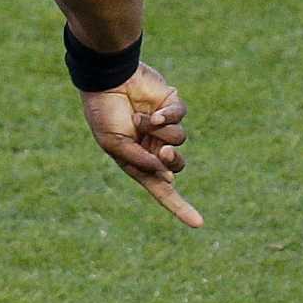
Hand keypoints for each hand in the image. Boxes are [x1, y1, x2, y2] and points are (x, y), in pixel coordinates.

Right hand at [80, 62, 202, 227]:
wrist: (107, 79)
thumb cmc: (104, 112)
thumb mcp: (115, 144)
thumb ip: (140, 161)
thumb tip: (169, 174)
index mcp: (137, 160)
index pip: (161, 188)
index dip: (179, 206)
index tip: (198, 223)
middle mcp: (152, 145)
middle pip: (177, 165)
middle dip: (171, 161)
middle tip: (162, 153)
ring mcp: (162, 126)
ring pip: (180, 140)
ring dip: (162, 133)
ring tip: (143, 120)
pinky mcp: (171, 105)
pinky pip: (180, 117)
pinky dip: (168, 117)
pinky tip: (153, 113)